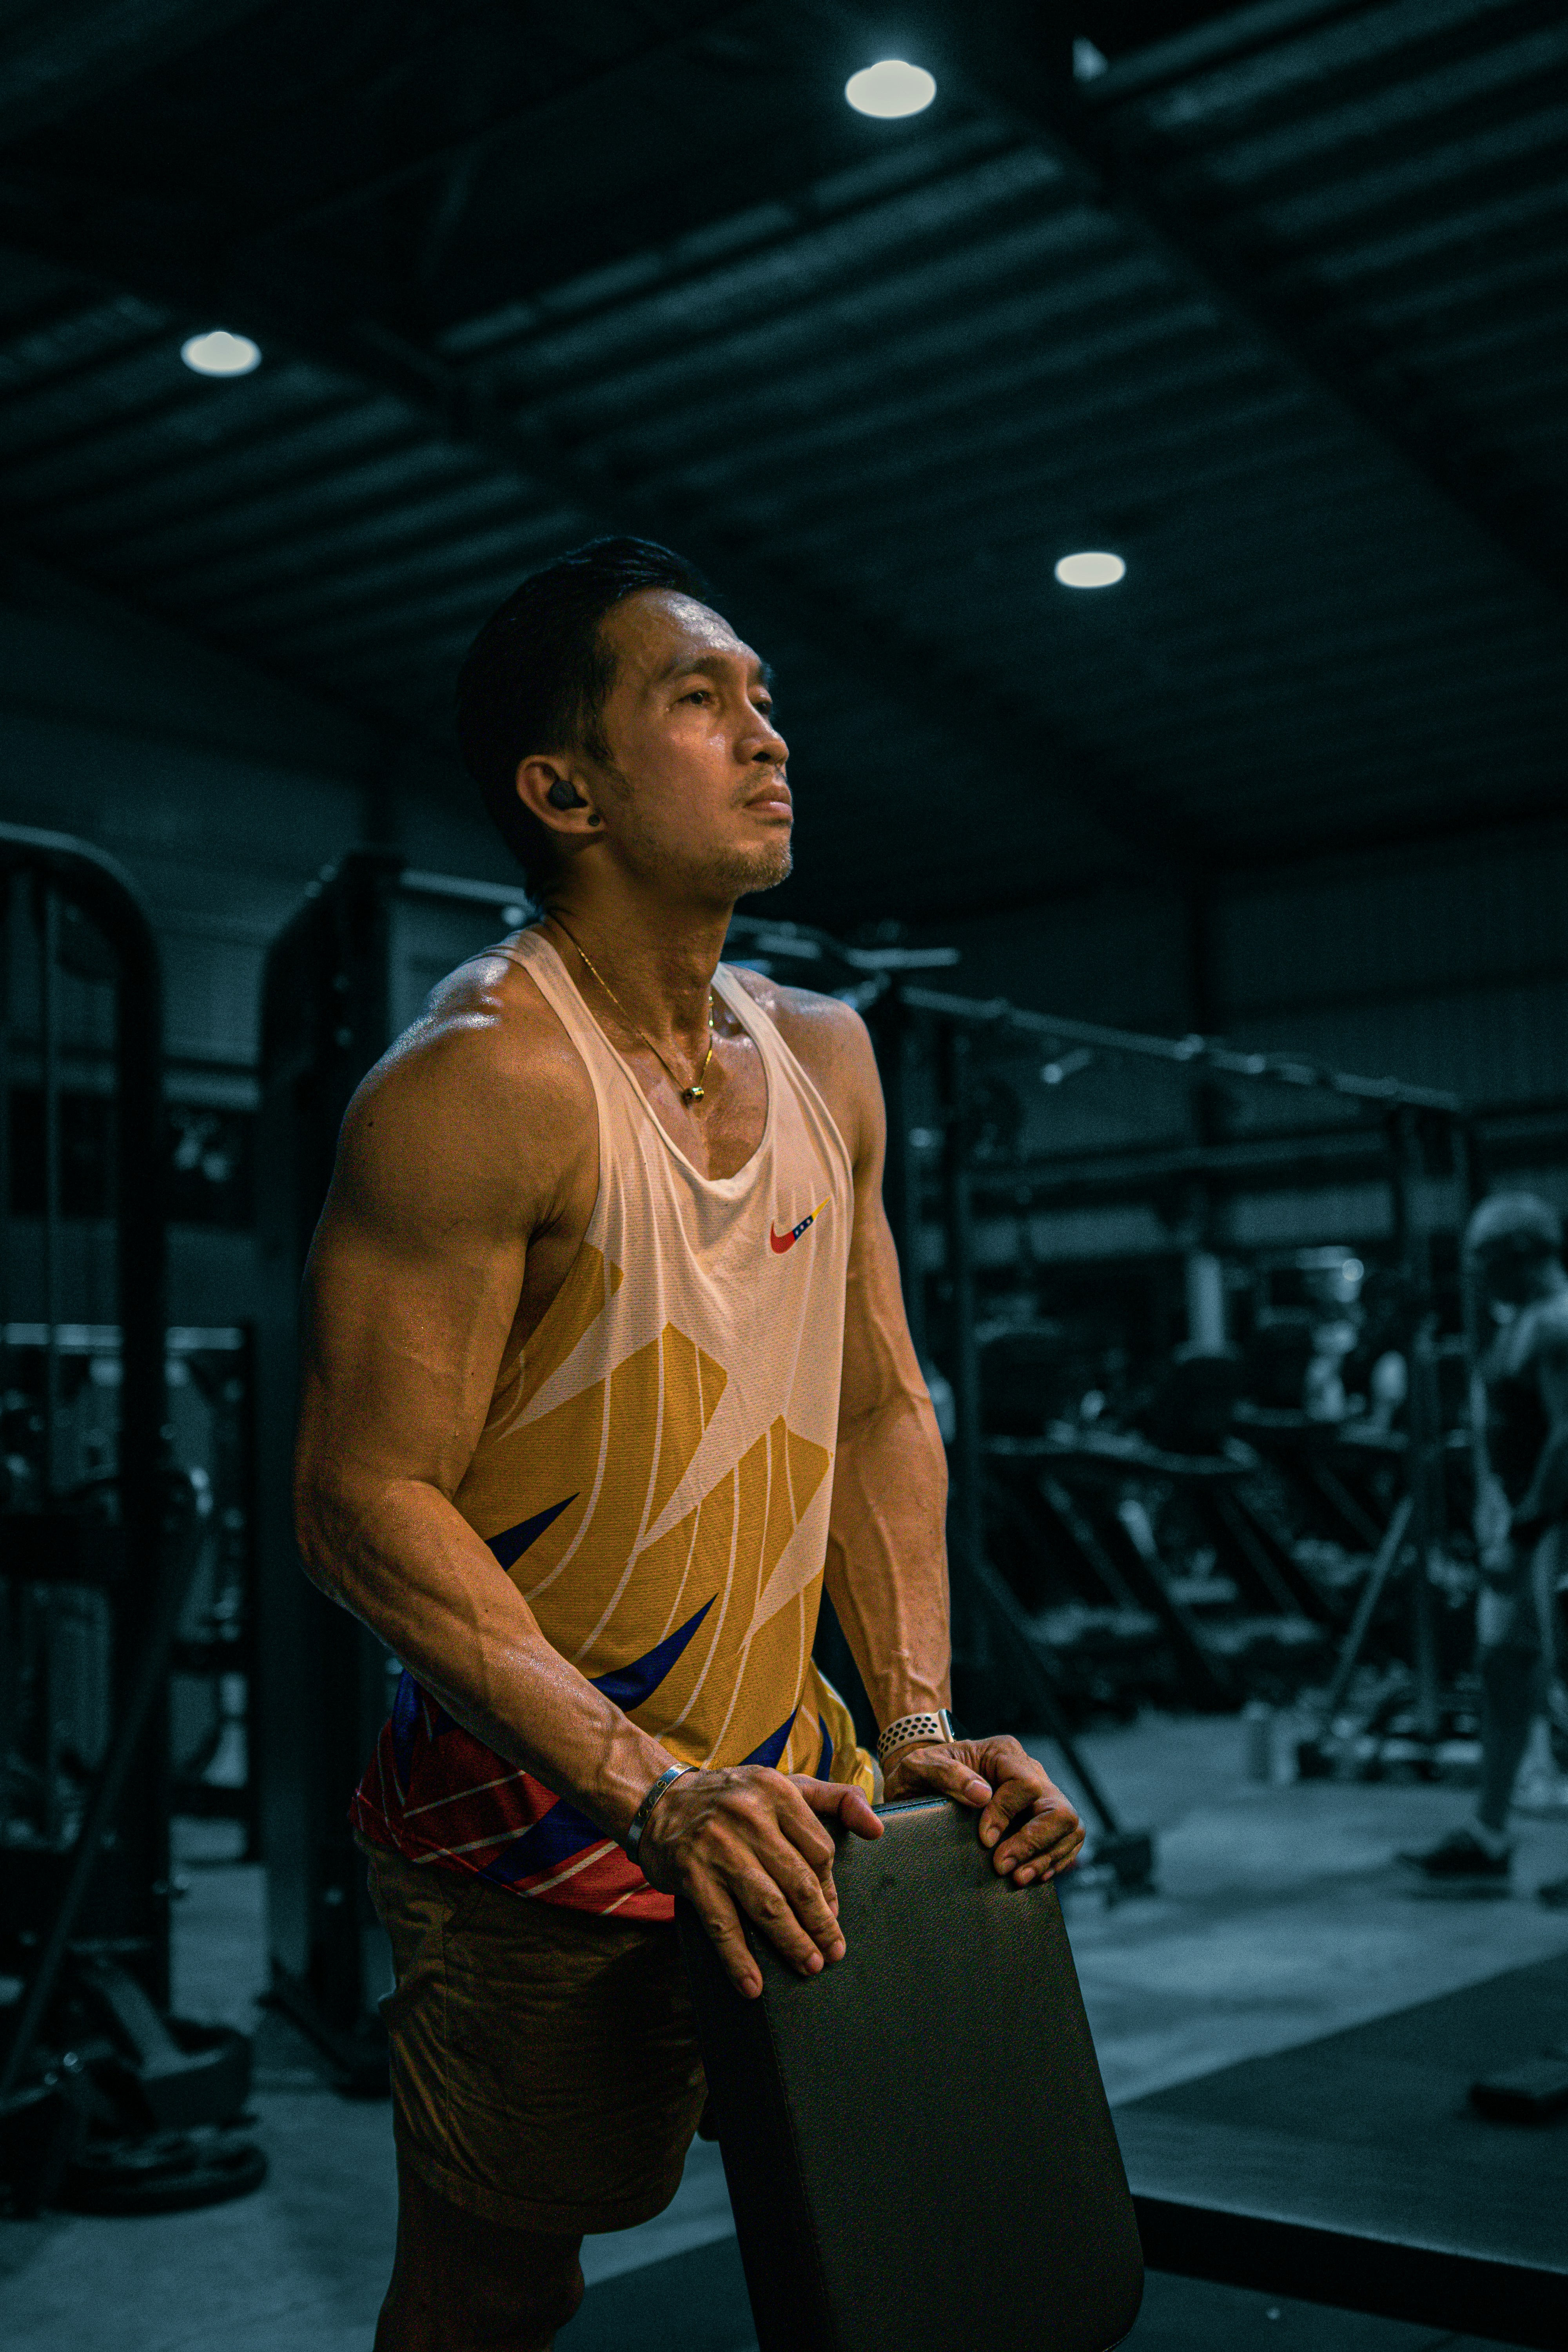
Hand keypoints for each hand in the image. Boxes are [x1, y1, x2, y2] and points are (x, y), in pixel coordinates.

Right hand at [639, 1765, 881, 1999]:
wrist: (660, 1801)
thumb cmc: (734, 1799)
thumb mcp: (784, 1785)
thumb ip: (835, 1799)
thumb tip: (877, 1828)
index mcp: (777, 1792)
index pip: (818, 1850)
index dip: (829, 1888)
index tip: (832, 1913)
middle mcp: (749, 1815)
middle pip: (797, 1881)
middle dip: (820, 1923)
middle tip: (833, 1953)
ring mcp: (718, 1846)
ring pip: (766, 1905)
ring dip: (791, 1942)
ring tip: (809, 1966)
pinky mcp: (691, 1874)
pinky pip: (722, 1924)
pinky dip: (739, 1959)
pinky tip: (753, 1985)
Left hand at [880, 1734, 1085, 1886]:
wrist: (921, 1780)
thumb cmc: (922, 1771)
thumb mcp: (920, 1766)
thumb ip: (946, 1774)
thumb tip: (981, 1794)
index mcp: (1003, 1753)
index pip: (1026, 1784)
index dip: (1008, 1815)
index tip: (985, 1840)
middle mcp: (1029, 1770)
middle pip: (1057, 1807)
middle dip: (1034, 1843)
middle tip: (1004, 1867)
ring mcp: (1040, 1794)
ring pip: (1068, 1825)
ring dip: (1046, 1856)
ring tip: (1018, 1877)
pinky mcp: (1042, 1817)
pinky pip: (1067, 1838)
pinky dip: (1055, 1859)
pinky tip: (1033, 1874)